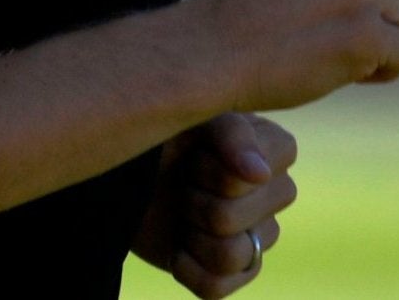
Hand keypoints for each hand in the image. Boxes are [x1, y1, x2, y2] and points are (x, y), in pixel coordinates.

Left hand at [132, 113, 296, 297]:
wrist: (124, 167)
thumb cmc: (162, 132)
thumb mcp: (192, 117)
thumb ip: (231, 132)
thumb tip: (260, 174)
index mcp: (275, 150)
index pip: (258, 176)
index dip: (216, 169)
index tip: (195, 149)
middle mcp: (274, 194)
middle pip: (237, 217)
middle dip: (196, 199)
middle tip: (182, 180)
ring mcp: (257, 236)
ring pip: (230, 255)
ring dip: (191, 233)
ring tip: (181, 211)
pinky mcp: (232, 272)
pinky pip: (215, 288)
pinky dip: (185, 267)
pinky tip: (177, 245)